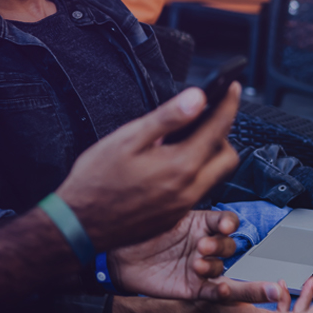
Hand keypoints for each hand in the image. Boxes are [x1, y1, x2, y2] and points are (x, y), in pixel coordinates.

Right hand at [57, 84, 240, 250]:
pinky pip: (197, 192)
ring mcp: (183, 207)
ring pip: (213, 176)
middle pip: (227, 156)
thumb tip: (197, 98)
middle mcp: (189, 189)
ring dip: (208, 156)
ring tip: (182, 141)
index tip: (233, 88)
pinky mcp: (173, 217)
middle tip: (206, 118)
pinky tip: (167, 166)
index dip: (228, 103)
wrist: (80, 223)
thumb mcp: (127, 139)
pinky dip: (193, 174)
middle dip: (223, 134)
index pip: (218, 128)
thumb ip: (166, 118)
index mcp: (180, 165)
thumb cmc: (96, 180)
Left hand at [108, 209, 240, 299]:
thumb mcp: (156, 214)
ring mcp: (199, 266)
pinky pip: (213, 292)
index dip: (229, 223)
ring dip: (213, 266)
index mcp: (198, 223)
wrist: (118, 258)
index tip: (224, 226)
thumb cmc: (137, 231)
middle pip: (228, 244)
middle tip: (202, 246)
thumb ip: (174, 204)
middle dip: (220, 245)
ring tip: (197, 266)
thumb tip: (186, 185)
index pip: (225, 220)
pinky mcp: (193, 287)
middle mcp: (202, 244)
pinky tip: (222, 289)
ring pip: (220, 266)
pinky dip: (222, 292)